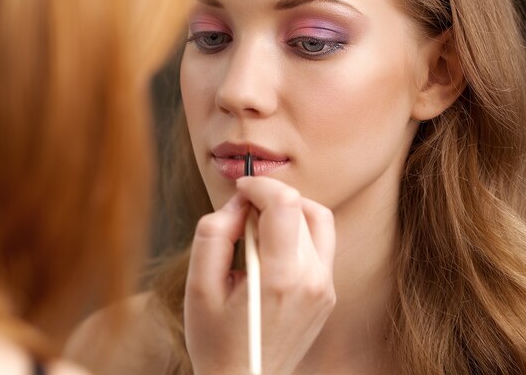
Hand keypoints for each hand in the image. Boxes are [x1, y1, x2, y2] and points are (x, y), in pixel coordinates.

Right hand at [185, 176, 335, 374]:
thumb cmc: (216, 341)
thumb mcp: (198, 286)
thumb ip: (214, 233)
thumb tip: (240, 204)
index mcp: (279, 278)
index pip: (285, 203)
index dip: (260, 184)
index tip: (240, 190)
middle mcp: (312, 279)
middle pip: (302, 207)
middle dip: (269, 198)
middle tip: (241, 216)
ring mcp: (325, 287)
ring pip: (318, 220)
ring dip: (288, 211)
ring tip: (258, 230)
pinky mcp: (327, 292)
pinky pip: (320, 243)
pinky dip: (297, 231)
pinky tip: (270, 250)